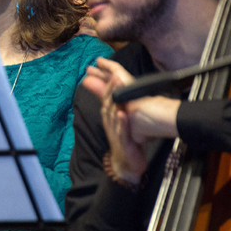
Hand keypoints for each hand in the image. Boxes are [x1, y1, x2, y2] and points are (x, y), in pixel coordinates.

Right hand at [82, 58, 147, 183]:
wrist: (126, 163)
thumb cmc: (124, 139)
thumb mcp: (118, 120)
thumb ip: (114, 104)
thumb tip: (112, 89)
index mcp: (110, 114)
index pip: (106, 94)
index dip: (105, 80)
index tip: (103, 67)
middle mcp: (110, 120)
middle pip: (108, 101)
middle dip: (110, 87)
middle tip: (113, 74)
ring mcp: (115, 131)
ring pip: (113, 113)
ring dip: (115, 100)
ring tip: (118, 88)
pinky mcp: (122, 141)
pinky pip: (120, 130)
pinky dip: (121, 122)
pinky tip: (122, 114)